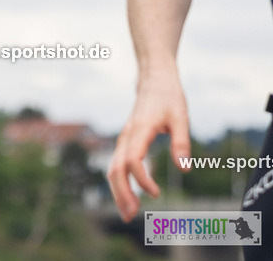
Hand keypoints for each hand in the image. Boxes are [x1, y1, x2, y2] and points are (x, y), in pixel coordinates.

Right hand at [107, 70, 190, 221]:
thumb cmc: (169, 97)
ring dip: (118, 192)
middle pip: (116, 169)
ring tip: (128, 212)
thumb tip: (184, 169)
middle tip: (132, 215)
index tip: (157, 194)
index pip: (132, 160)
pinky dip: (120, 183)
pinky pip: (117, 165)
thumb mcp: (181, 117)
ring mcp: (124, 139)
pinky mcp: (126, 142)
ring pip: (113, 169)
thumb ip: (182, 142)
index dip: (142, 179)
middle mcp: (127, 136)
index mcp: (139, 130)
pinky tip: (129, 196)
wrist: (154, 81)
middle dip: (122, 193)